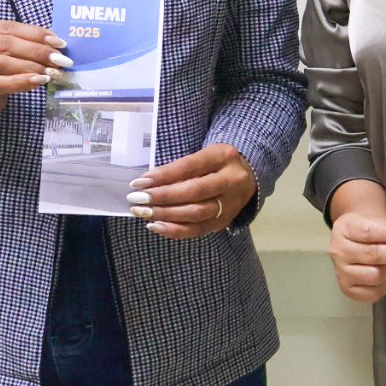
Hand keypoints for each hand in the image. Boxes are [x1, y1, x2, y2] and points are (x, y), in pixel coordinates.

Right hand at [0, 20, 70, 126]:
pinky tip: (39, 81)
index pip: (8, 27)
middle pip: (5, 43)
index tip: (59, 42)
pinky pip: (1, 82)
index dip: (35, 33)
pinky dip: (22, 81)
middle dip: (36, 50)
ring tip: (52, 71)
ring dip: (32, 66)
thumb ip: (20, 43)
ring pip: (3, 62)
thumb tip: (54, 43)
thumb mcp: (0, 51)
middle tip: (59, 58)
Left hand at [126, 143, 257, 238]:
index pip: (189, 166)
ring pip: (196, 213)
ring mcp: (230, 203)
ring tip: (143, 213)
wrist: (249, 176)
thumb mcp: (204, 155)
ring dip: (165, 215)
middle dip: (162, 197)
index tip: (139, 182)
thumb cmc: (216, 163)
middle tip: (137, 200)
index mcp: (224, 156)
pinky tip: (156, 226)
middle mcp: (231, 180)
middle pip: (194, 192)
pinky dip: (175, 230)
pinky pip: (197, 230)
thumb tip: (147, 184)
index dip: (163, 175)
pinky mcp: (224, 221)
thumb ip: (181, 168)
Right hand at [327, 181, 385, 302]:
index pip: (370, 232)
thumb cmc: (370, 228)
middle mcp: (339, 250)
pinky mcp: (347, 289)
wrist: (353, 238)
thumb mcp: (378, 221)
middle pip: (373, 255)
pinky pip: (372, 293)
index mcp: (345, 228)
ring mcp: (341, 271)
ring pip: (374, 275)